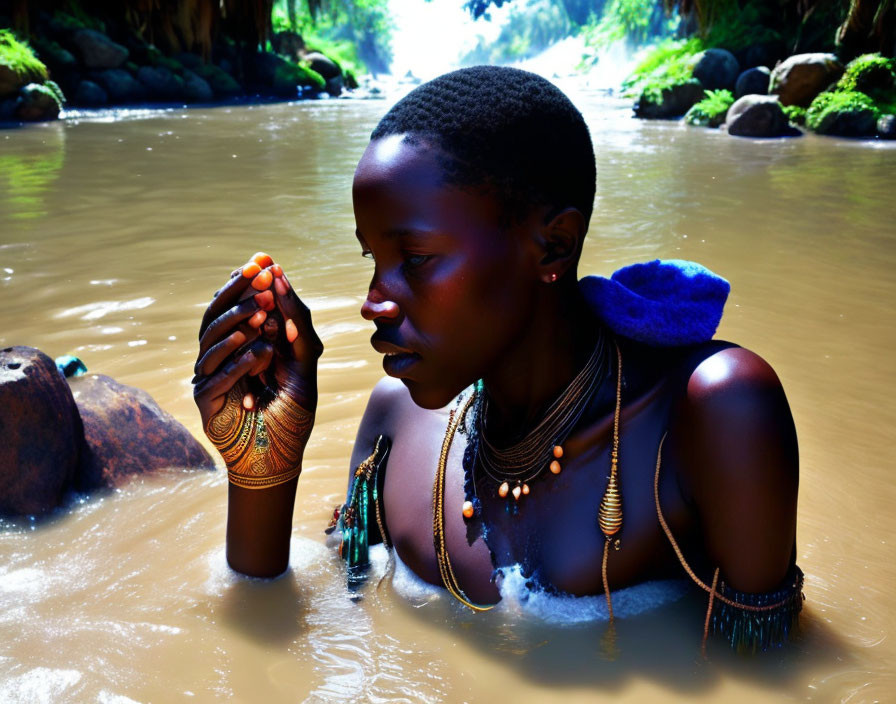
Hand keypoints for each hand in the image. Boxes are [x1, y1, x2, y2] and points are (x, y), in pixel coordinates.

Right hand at [193, 253, 322, 488]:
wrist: (281, 455)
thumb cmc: (292, 408)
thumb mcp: (304, 359)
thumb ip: (296, 323)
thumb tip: (283, 281)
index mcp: (238, 342)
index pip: (233, 305)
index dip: (244, 284)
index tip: (261, 263)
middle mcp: (219, 356)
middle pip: (215, 317)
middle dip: (238, 296)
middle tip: (258, 279)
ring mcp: (208, 376)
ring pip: (212, 342)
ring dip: (238, 324)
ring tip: (261, 312)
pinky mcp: (206, 400)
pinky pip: (217, 375)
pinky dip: (240, 362)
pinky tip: (261, 353)